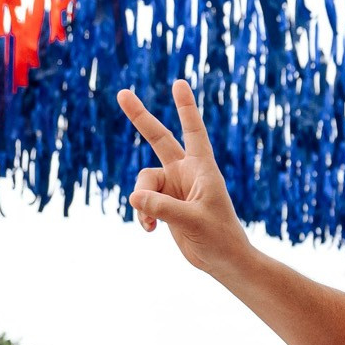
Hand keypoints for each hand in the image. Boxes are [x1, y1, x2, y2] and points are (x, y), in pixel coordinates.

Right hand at [117, 81, 251, 276]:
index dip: (186, 108)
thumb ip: (163, 208)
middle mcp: (186, 173)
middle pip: (159, 138)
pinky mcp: (165, 204)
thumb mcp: (192, 222)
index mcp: (202, 169)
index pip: (194, 132)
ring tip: (151, 223)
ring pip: (144, 181)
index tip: (179, 83)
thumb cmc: (219, 238)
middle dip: (140, 117)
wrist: (223, 261)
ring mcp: (174, 187)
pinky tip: (150, 230)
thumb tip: (134, 197)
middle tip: (121, 93)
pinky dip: (142, 215)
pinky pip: (143, 201)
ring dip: (142, 202)